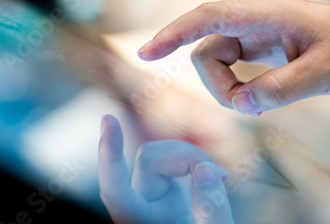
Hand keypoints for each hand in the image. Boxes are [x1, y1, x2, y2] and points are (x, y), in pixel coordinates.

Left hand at [99, 114, 233, 223]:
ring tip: (221, 176)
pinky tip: (214, 175)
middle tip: (221, 174)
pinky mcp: (163, 194)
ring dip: (189, 157)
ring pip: (157, 157)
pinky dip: (192, 162)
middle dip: (184, 155)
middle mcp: (140, 211)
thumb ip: (211, 208)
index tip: (108, 119)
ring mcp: (151, 201)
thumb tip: (205, 169)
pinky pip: (171, 164)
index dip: (109, 155)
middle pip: (148, 160)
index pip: (115, 190)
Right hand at [137, 0, 329, 114]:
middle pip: (207, 51)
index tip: (147, 52)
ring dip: (230, 89)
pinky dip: (238, 87)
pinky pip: (231, 68)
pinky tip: (260, 95)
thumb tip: (241, 104)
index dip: (174, 33)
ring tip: (267, 100)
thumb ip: (282, 88)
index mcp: (266, 15)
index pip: (208, 18)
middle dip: (219, 85)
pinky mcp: (257, 46)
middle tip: (253, 105)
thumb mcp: (325, 74)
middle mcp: (252, 20)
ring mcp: (253, 33)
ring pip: (216, 62)